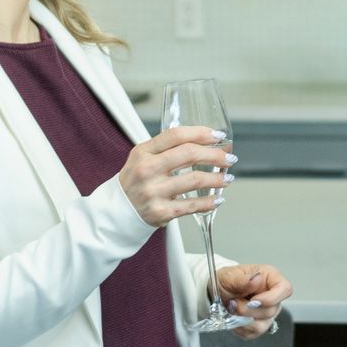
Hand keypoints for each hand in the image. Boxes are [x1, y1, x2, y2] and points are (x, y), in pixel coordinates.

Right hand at [118, 126, 234, 227]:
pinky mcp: (160, 212)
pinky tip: (218, 199)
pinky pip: (192, 205)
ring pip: (195, 180)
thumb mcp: (143, 158)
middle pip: (189, 154)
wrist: (117, 212)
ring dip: (217, 178)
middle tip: (229, 159)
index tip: (219, 136)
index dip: (201, 133)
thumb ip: (168, 149)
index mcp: (143, 152)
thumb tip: (207, 143)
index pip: (175, 135)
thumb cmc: (137, 182)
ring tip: (227, 178)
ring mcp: (153, 191)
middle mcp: (147, 170)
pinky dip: (209, 202)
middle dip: (215, 155)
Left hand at [215, 263, 291, 339]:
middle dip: (248, 310)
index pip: (285, 289)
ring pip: (263, 325)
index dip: (272, 298)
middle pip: (272, 311)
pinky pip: (253, 333)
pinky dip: (239, 327)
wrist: (218, 292)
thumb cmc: (226, 280)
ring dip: (243, 320)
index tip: (253, 300)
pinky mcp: (259, 325)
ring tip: (232, 309)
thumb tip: (256, 279)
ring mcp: (267, 312)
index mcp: (270, 278)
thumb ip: (243, 279)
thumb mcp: (229, 276)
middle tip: (233, 302)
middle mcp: (272, 296)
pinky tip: (233, 317)